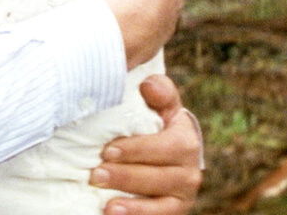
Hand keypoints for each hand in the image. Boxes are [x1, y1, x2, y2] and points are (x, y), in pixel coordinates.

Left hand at [91, 75, 201, 214]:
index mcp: (186, 137)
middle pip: (161, 176)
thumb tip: (148, 84)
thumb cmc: (154, 124)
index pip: (168, 146)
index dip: (138, 149)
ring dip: (131, 202)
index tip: (108, 150)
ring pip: (161, 202)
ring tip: (104, 200)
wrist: (161, 155)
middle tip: (95, 174)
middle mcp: (191, 168)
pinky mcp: (175, 210)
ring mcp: (184, 193)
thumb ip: (158, 92)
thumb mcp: (160, 106)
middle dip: (126, 175)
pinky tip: (112, 212)